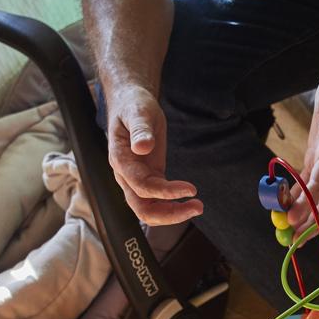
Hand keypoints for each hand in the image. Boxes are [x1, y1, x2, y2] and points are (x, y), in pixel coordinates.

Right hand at [104, 84, 201, 224]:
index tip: (191, 189)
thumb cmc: (134, 106)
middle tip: (197, 207)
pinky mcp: (149, 177)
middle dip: (169, 214)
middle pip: (142, 208)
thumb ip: (140, 130)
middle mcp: (126, 175)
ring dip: (173, 213)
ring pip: (149, 209)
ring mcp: (136, 178)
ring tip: (198, 206)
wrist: (131, 104)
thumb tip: (143, 147)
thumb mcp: (138, 113)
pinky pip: (158, 200)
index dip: (166, 192)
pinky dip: (173, 204)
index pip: (141, 186)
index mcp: (120, 160)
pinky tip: (191, 200)